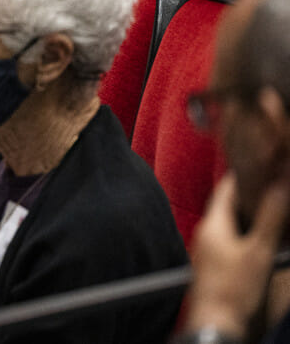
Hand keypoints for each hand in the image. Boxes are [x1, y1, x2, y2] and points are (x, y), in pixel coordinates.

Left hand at [184, 173, 289, 338]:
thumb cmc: (234, 287)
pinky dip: (245, 235)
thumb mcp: (259, 250)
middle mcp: (206, 233)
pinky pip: (229, 241)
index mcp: (213, 223)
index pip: (225, 189)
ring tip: (270, 213)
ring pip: (229, 224)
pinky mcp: (212, 264)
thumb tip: (280, 187)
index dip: (243, 176)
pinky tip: (260, 243)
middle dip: (248, 197)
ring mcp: (207, 249)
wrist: (215, 321)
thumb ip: (271, 218)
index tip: (259, 165)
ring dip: (248, 217)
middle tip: (269, 188)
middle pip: (227, 206)